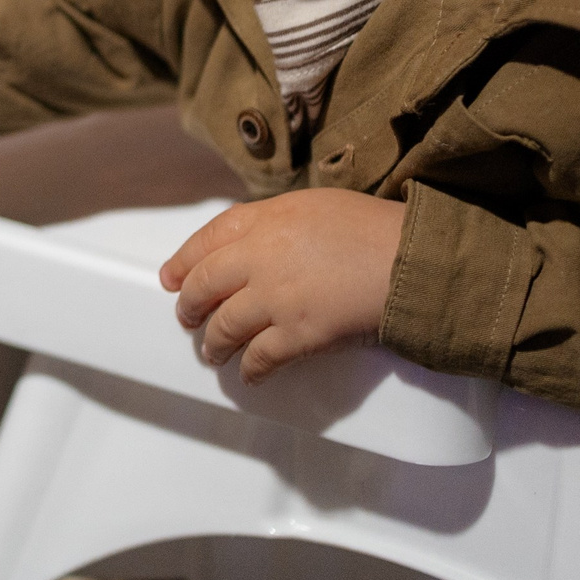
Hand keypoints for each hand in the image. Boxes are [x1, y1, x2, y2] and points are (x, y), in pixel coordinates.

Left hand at [158, 190, 403, 381]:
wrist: (408, 259)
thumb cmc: (372, 228)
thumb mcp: (316, 205)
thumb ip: (277, 222)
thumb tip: (256, 242)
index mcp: (265, 220)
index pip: (208, 238)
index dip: (183, 260)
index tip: (170, 277)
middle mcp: (260, 258)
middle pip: (204, 284)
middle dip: (189, 304)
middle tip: (185, 317)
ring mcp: (275, 298)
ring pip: (224, 326)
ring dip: (214, 343)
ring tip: (212, 352)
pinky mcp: (297, 334)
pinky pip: (260, 357)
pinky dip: (250, 369)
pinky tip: (249, 375)